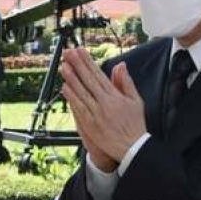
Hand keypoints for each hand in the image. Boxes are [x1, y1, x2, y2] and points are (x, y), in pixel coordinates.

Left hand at [60, 48, 145, 165]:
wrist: (132, 148)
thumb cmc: (134, 125)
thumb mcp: (136, 100)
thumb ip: (126, 82)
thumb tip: (120, 65)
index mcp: (116, 96)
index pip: (99, 75)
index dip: (88, 62)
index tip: (81, 52)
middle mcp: (105, 103)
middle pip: (88, 81)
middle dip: (78, 65)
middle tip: (69, 53)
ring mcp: (97, 114)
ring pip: (81, 93)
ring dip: (72, 79)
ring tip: (64, 66)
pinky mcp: (90, 125)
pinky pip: (79, 109)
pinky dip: (72, 98)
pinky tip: (65, 88)